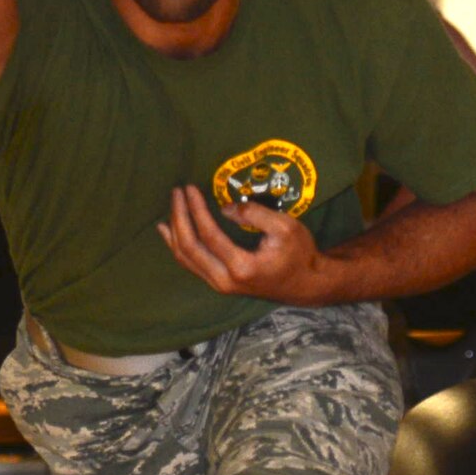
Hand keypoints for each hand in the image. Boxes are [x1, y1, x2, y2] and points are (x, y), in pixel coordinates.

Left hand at [158, 186, 334, 303]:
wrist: (306, 285)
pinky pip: (192, 265)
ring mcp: (220, 285)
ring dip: (175, 232)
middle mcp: (225, 280)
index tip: (189, 188)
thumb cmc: (300, 254)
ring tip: (169, 208)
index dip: (196, 209)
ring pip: (186, 259)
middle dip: (179, 217)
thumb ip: (254, 214)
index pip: (208, 234)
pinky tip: (169, 233)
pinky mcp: (220, 284)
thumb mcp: (285, 227)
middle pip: (190, 248)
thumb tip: (225, 208)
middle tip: (176, 193)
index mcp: (241, 267)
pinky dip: (178, 247)